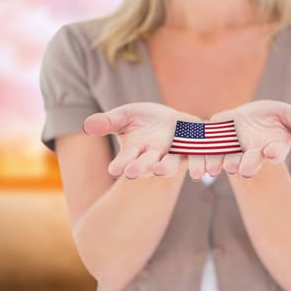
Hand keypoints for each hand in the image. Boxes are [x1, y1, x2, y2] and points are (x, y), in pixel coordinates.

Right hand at [82, 102, 204, 178]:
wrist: (171, 123)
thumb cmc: (141, 121)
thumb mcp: (122, 116)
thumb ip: (107, 122)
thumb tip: (86, 125)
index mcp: (135, 150)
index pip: (125, 160)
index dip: (119, 164)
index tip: (113, 169)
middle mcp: (153, 155)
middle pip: (147, 164)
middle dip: (140, 168)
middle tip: (132, 173)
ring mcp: (173, 152)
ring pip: (171, 164)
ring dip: (167, 168)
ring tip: (161, 171)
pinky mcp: (192, 148)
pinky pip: (196, 155)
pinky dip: (199, 161)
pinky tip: (203, 167)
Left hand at [205, 100, 290, 177]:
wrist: (249, 120)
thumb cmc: (275, 118)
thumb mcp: (290, 116)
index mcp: (272, 147)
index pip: (275, 152)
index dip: (274, 152)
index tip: (273, 152)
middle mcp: (253, 153)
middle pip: (250, 160)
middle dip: (247, 163)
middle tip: (243, 170)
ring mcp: (234, 150)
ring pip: (228, 158)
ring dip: (223, 162)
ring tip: (218, 169)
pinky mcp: (217, 143)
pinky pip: (210, 149)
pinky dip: (204, 154)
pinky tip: (198, 157)